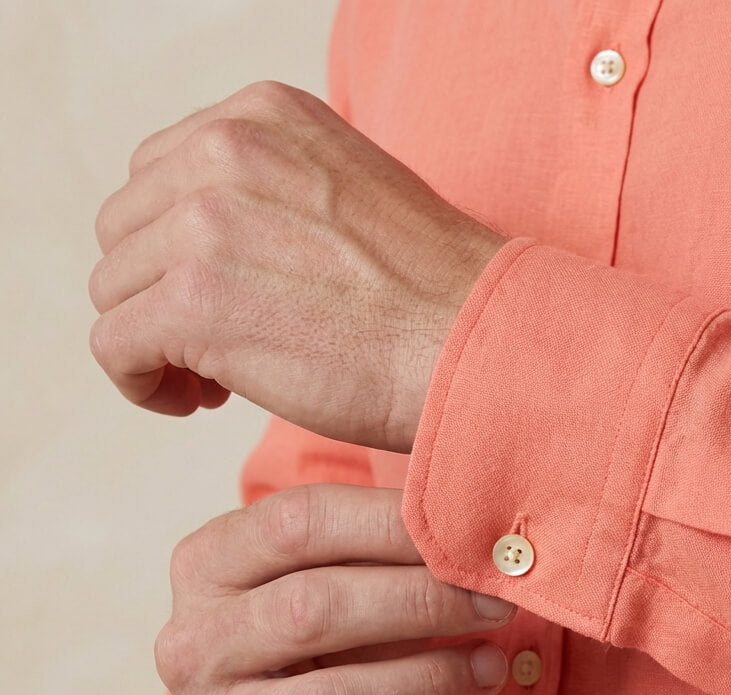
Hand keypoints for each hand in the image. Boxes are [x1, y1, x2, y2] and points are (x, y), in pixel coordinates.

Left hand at [89, 81, 504, 451]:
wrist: (476, 345)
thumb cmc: (431, 297)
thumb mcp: (349, 196)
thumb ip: (271, 194)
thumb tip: (203, 243)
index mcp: (263, 117)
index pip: (160, 175)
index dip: (177, 248)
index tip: (220, 299)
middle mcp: (225, 152)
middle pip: (126, 231)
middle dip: (159, 293)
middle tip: (215, 347)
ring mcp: (205, 224)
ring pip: (114, 290)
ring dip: (154, 340)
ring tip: (213, 381)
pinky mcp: (194, 303)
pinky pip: (114, 346)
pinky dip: (142, 382)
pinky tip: (195, 401)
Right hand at [157, 483, 516, 694]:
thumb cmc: (315, 632)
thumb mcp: (328, 571)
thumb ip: (381, 543)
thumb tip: (480, 536)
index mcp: (207, 565)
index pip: (298, 523)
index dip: (392, 526)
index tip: (471, 536)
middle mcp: (193, 645)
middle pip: (314, 608)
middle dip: (423, 603)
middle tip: (497, 604)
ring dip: (428, 682)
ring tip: (490, 666)